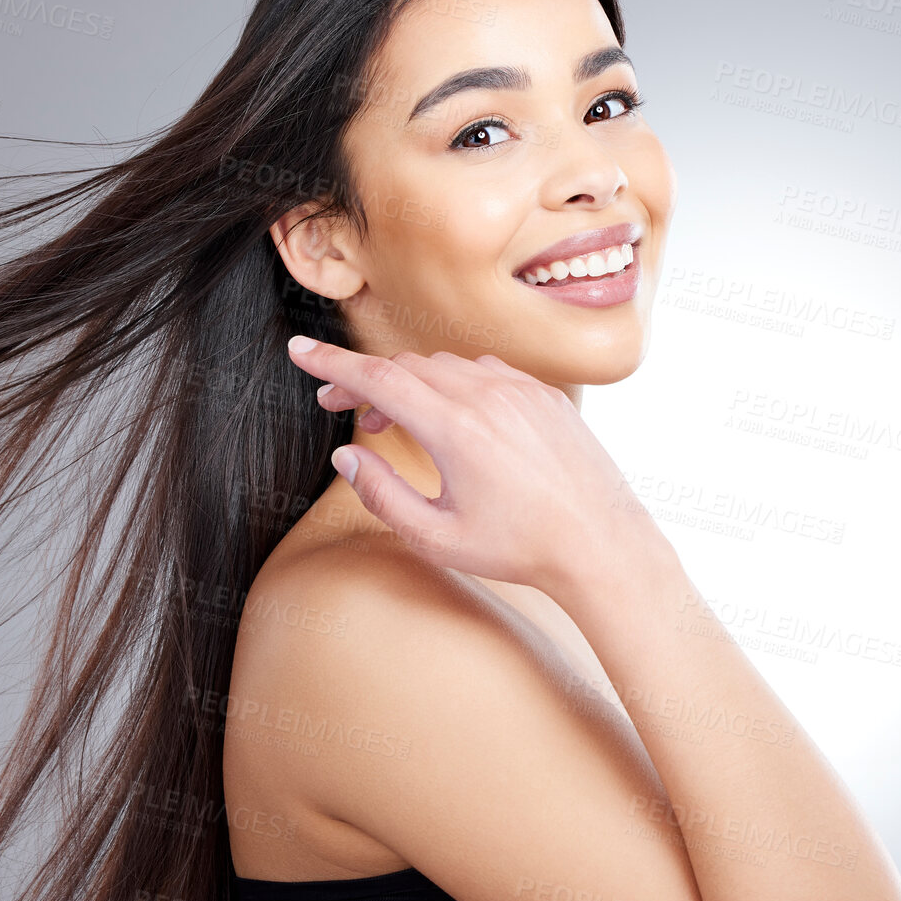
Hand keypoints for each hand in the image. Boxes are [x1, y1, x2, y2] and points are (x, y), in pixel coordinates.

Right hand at [286, 335, 659, 592]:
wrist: (602, 545)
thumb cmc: (519, 549)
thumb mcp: (436, 537)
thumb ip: (382, 494)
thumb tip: (346, 456)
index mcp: (455, 428)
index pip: (377, 379)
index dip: (330, 364)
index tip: (299, 351)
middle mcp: (487, 396)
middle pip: (404, 366)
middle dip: (363, 380)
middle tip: (336, 406)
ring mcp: (520, 390)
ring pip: (444, 365)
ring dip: (407, 383)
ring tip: (390, 423)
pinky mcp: (543, 395)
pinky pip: (484, 371)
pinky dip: (451, 383)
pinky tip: (447, 418)